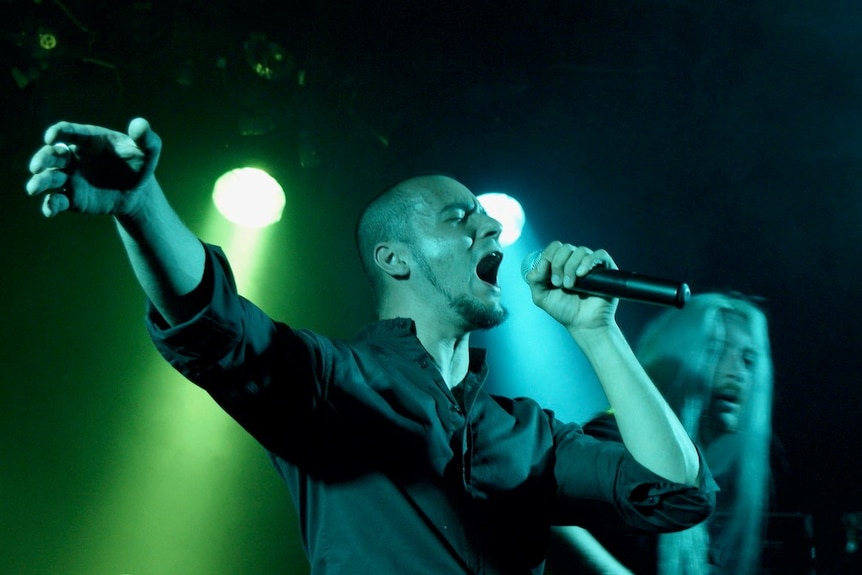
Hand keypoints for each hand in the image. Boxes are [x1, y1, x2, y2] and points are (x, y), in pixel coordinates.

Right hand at [26, 118, 161, 217]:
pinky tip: (49, 211)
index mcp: (88, 140)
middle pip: (51, 154)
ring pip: (49, 178)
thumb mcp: (148, 151)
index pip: (68, 132)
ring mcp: (70, 178)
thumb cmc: (139, 165)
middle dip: (42, 159)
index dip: (58, 132)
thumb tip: (140, 125)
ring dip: (40, 182)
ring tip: (33, 189)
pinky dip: (50, 205)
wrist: (138, 192)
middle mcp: (74, 157)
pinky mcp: (72, 198)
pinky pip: (57, 201)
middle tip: (36, 166)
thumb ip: (146, 138)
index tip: (52, 137)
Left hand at [524, 241, 618, 332]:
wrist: (584, 324)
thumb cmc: (564, 310)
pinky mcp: (606, 269)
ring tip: (570, 285)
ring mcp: (590, 264)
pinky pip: (600, 254)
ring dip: (571, 266)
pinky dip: (588, 261)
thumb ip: (535, 280)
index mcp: (560, 263)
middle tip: (558, 284)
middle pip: (565, 248)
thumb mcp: (541, 297)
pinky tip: (582, 274)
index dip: (548, 257)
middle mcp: (575, 261)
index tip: (549, 278)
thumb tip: (540, 265)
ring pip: (580, 250)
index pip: (554, 248)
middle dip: (558, 264)